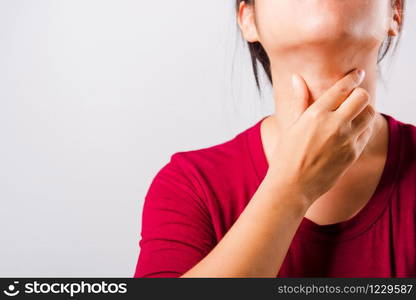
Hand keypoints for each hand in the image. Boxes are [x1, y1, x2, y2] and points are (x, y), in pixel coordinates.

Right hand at [266, 69, 375, 206]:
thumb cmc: (287, 154)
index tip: (357, 74)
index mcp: (316, 114)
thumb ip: (299, 99)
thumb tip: (296, 78)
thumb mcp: (291, 125)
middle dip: (359, 93)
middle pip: (362, 97)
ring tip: (354, 114)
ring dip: (364, 110)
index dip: (353, 77)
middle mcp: (334, 125)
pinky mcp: (353, 154)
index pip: (343, 87)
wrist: (292, 185)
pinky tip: (352, 130)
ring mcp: (346, 140)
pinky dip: (363, 127)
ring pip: (370, 114)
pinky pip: (367, 133)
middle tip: (353, 97)